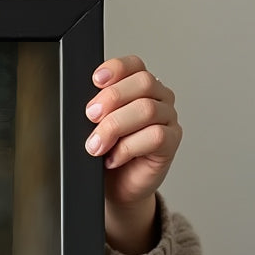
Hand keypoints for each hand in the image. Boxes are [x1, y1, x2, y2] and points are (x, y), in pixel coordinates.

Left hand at [85, 55, 182, 253]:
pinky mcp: (170, 143)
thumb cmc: (105, 156)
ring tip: (96, 146)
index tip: (95, 80)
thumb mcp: (93, 129)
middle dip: (111, 99)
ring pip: (147, 109)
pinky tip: (114, 158)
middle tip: (90, 117)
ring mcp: (167, 119)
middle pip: (142, 82)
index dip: (116, 68)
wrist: (116, 189)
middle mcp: (158, 98)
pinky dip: (128, 147)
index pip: (134, 65)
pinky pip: (155, 136)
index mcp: (138, 87)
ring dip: (115, 126)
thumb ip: (94, 113)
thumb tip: (83, 108)